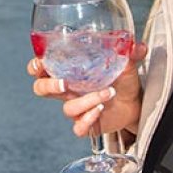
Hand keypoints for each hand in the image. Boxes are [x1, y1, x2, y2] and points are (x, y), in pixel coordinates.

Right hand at [27, 41, 146, 139]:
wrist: (135, 104)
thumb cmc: (123, 80)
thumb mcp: (126, 63)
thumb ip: (130, 52)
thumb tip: (137, 45)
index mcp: (71, 72)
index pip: (42, 67)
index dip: (36, 65)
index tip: (41, 61)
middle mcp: (70, 90)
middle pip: (41, 89)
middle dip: (48, 86)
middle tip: (64, 83)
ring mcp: (77, 108)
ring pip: (67, 108)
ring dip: (86, 100)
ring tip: (107, 92)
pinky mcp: (86, 124)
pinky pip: (78, 127)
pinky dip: (88, 119)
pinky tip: (100, 110)